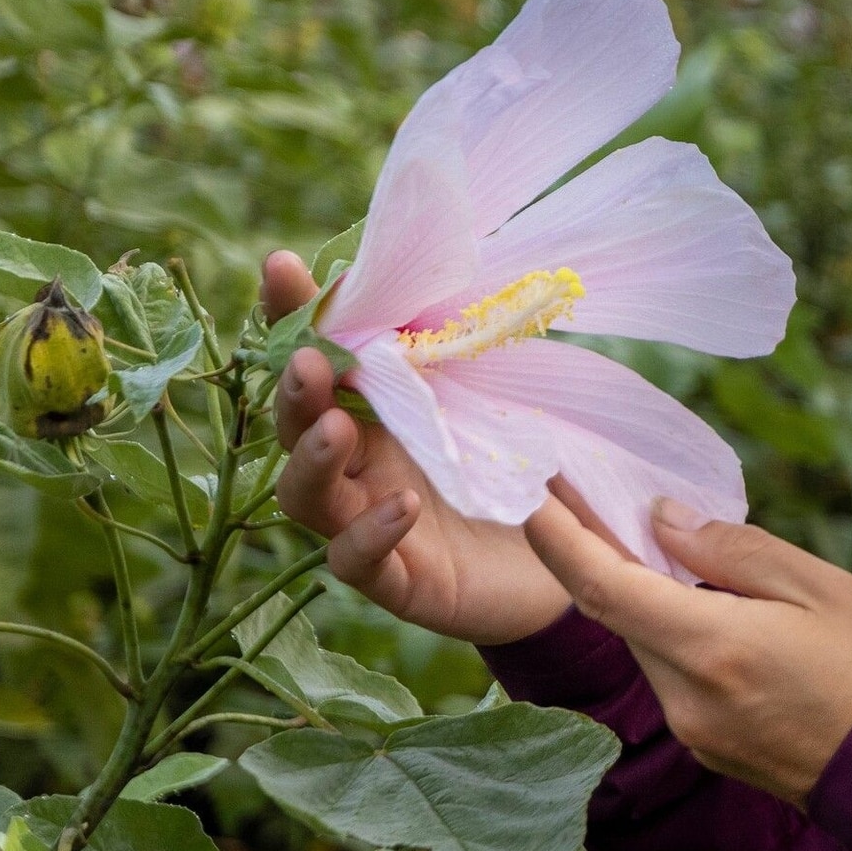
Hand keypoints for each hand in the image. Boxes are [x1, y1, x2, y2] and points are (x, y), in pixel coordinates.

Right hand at [263, 251, 570, 646]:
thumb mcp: (496, 398)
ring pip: (306, 497)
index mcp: (375, 412)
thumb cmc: (525, 468)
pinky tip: (400, 504)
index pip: (319, 360)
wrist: (570, 560)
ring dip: (312, 460)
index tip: (281, 269)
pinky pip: (359, 561)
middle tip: (307, 363)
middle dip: (294, 393)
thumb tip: (434, 270)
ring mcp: (366, 524)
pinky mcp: (397, 580)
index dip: (293, 318)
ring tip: (334, 431)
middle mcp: (357, 466)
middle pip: (295, 428)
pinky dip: (370, 533)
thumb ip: (456, 348)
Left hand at [520, 479, 851, 804]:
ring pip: (647, 647)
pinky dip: (674, 636)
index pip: (602, 588)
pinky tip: (703, 607)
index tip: (533, 493)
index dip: (557, 538)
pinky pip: (673, 680)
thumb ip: (730, 551)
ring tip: (655, 543)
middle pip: (620, 616)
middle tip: (589, 494)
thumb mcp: (819, 585)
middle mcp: (688, 699)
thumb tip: (659, 521)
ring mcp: (697, 734)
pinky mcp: (712, 752)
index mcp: (713, 649)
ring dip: (642, 598)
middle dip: (600, 557)